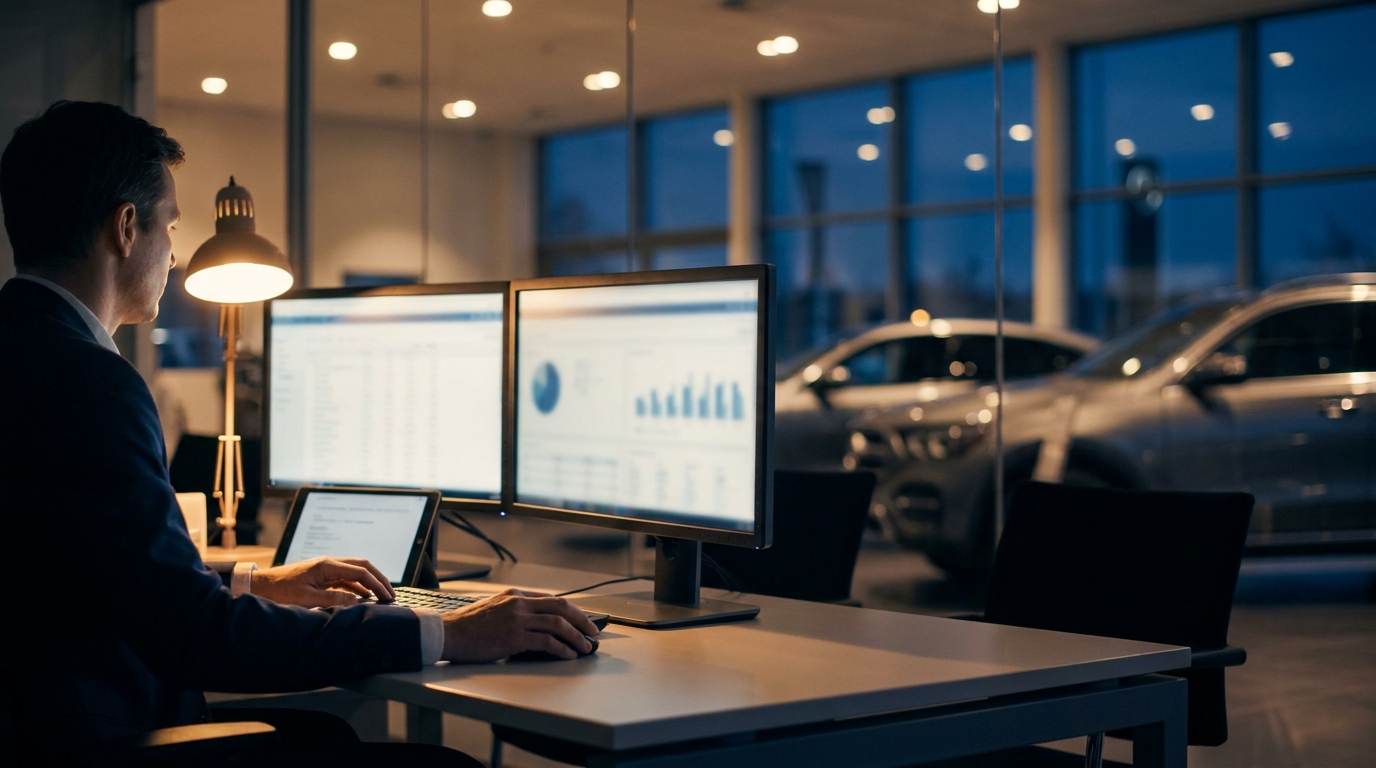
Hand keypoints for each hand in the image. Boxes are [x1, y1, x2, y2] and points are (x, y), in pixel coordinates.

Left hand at [250, 557, 395, 607]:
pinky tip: (364, 597)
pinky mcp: (322, 576)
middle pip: (362, 566)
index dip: (376, 584)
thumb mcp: (307, 599)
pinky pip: (345, 579)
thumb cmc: (280, 591)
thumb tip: (358, 601)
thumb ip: (333, 600)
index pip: (360, 572)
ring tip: (382, 596)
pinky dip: (358, 587)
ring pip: (355, 572)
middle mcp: (329, 563)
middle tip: (391, 593)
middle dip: (379, 579)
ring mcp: (326, 569)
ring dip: (370, 583)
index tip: (387, 596)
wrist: (261, 586)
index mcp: (327, 565)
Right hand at [441, 588, 599, 661]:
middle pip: (561, 607)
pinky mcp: (514, 637)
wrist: (447, 633)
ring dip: (576, 637)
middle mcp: (519, 603)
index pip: (551, 599)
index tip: (581, 620)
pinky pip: (547, 642)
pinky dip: (562, 649)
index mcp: (515, 595)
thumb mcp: (494, 608)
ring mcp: (517, 619)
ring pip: (558, 624)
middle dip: (582, 620)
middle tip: (593, 632)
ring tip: (585, 647)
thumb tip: (537, 625)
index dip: (571, 611)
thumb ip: (515, 611)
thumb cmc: (467, 627)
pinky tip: (569, 655)